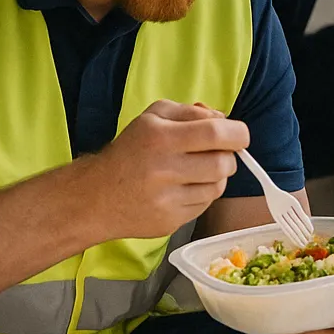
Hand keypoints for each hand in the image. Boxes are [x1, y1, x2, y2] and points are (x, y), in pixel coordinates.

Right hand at [82, 101, 244, 239]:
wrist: (95, 196)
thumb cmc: (131, 151)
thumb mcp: (154, 117)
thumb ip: (192, 112)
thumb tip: (225, 120)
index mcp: (160, 137)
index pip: (216, 133)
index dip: (237, 134)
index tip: (237, 136)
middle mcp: (162, 169)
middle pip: (223, 163)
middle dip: (228, 157)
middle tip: (214, 154)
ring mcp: (166, 199)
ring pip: (218, 186)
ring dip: (215, 177)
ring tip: (195, 172)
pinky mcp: (169, 221)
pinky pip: (205, 205)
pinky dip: (203, 195)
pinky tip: (183, 189)